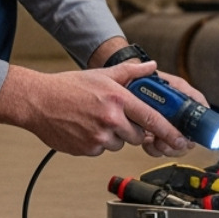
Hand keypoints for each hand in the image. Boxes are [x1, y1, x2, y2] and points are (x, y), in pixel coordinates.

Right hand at [0, 61, 191, 156]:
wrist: (37, 101)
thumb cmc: (67, 87)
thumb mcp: (101, 74)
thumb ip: (130, 72)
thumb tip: (151, 67)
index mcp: (117, 99)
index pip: (152, 118)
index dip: (170, 131)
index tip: (181, 139)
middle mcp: (111, 119)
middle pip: (138, 135)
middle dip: (132, 128)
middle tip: (115, 116)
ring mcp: (99, 137)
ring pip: (120, 144)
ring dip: (114, 136)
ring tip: (95, 120)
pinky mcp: (88, 150)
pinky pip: (102, 151)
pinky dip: (98, 142)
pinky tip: (85, 128)